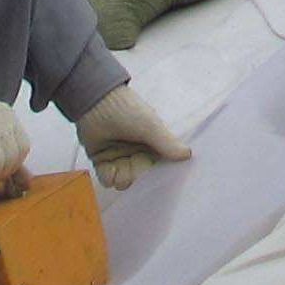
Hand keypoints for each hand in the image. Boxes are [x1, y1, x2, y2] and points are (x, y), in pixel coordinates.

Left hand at [75, 84, 191, 189]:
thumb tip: (188, 155)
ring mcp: (120, 158)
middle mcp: (137, 154)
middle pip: (141, 179)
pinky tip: (108, 167)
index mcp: (153, 145)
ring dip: (121, 176)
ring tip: (117, 165)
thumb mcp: (151, 126)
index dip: (157, 175)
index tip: (154, 176)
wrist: (96, 103)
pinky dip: (107, 176)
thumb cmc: (128, 110)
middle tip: (132, 166)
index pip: (159, 168)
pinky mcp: (103, 162)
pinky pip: (107, 180)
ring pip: (124, 182)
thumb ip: (167, 143)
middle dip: (136, 175)